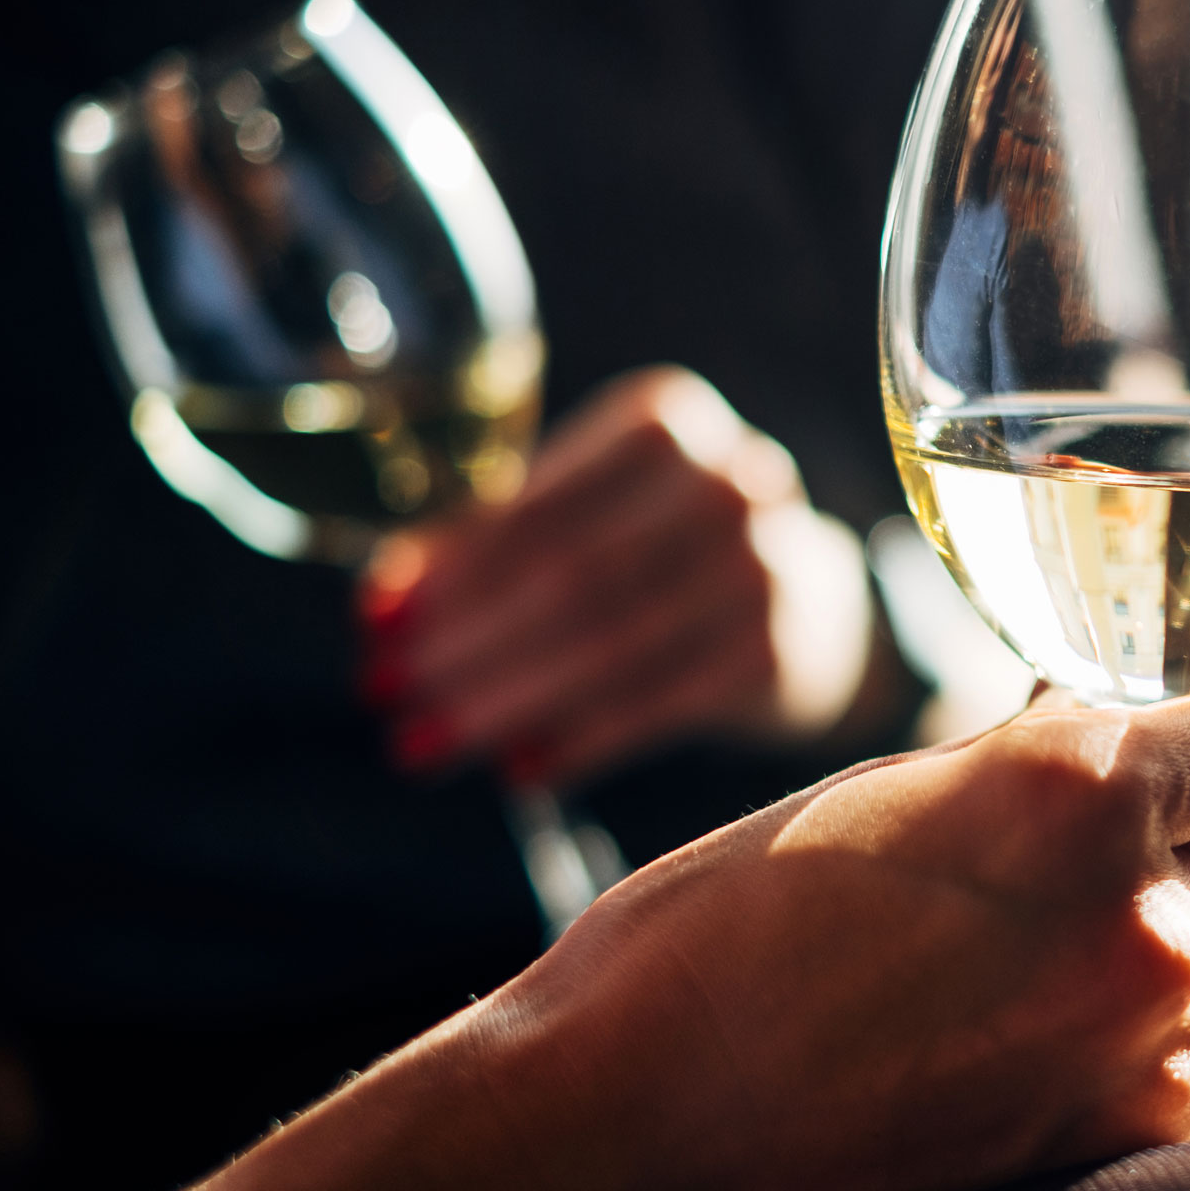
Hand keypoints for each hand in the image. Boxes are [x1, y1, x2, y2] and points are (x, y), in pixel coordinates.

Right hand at [86, 689, 1189, 1190]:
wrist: (617, 1149)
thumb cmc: (701, 954)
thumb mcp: (870, 800)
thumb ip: (1024, 769)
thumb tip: (1116, 743)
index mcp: (1070, 793)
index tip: (1187, 762)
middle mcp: (1137, 920)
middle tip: (1102, 873)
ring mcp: (1146, 1054)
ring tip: (1116, 962)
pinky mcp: (1126, 1158)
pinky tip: (1111, 1048)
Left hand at [360, 365, 880, 786]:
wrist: (814, 604)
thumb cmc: (665, 549)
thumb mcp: (597, 512)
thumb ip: (496, 540)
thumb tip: (385, 607)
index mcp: (667, 423)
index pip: (541, 505)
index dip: (450, 568)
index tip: (375, 622)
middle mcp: (730, 483)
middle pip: (572, 577)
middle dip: (464, 643)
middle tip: (386, 693)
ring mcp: (764, 570)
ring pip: (609, 646)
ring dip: (505, 701)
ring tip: (426, 742)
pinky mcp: (775, 653)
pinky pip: (658, 704)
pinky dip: (581, 738)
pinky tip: (518, 768)